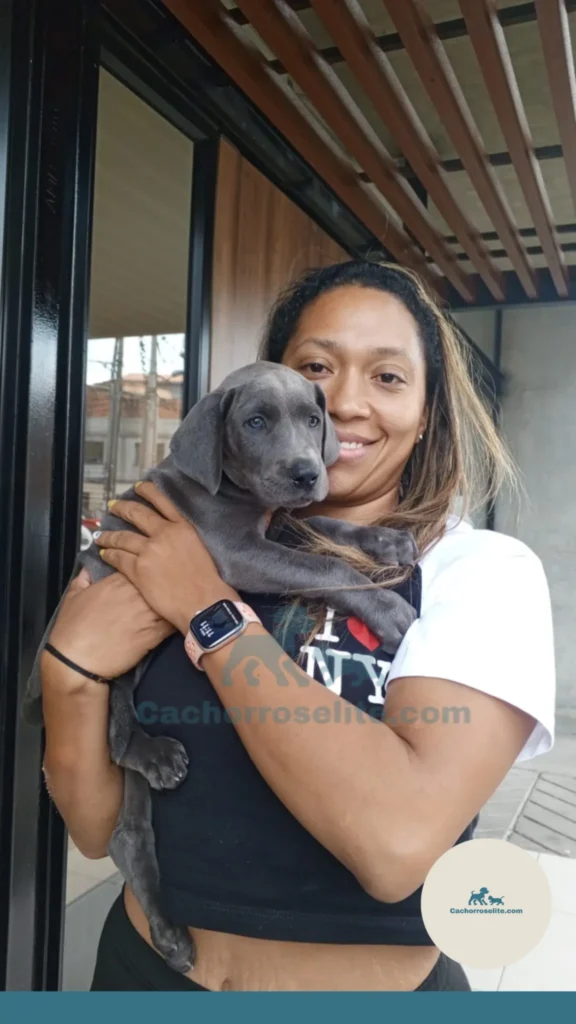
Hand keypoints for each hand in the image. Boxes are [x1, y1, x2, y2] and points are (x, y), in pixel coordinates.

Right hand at [47, 567, 175, 683]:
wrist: (78, 660)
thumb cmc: (72, 628)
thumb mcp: (73, 596)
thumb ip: (83, 578)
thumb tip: (87, 568)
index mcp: (118, 580)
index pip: (140, 566)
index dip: (144, 572)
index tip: (144, 578)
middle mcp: (136, 593)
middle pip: (159, 581)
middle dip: (163, 584)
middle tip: (164, 589)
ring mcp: (148, 613)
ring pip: (170, 600)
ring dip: (172, 601)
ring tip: (174, 603)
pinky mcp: (155, 633)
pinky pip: (172, 621)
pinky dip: (174, 619)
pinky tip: (174, 620)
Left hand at [94, 481, 238, 634]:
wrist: (204, 603)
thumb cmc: (209, 582)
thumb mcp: (202, 548)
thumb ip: (186, 539)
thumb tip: (176, 539)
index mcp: (183, 527)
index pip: (163, 502)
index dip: (148, 491)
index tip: (139, 486)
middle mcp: (164, 533)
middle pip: (137, 514)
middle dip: (122, 508)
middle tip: (113, 506)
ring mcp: (149, 550)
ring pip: (122, 537)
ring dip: (108, 534)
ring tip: (101, 534)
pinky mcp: (138, 569)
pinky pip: (118, 557)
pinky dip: (109, 554)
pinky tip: (104, 553)